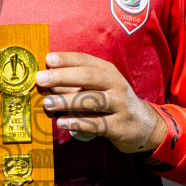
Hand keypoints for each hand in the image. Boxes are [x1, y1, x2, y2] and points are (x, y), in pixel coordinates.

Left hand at [38, 51, 166, 154]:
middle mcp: (116, 85)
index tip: (48, 59)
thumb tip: (47, 81)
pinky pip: (96, 124)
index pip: (86, 61)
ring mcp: (120, 106)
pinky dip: (77, 123)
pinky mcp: (119, 126)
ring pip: (92, 100)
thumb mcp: (98, 88)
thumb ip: (74, 84)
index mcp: (108, 72)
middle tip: (41, 79)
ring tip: (47, 103)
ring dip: (67, 101)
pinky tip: (61, 123)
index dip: (67, 59)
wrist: (144, 126)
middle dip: (63, 77)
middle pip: (89, 77)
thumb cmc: (113, 103)